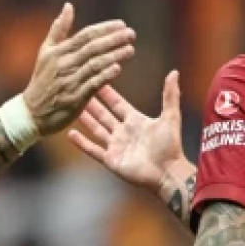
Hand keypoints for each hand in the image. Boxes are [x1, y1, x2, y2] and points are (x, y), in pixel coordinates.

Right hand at [24, 3, 135, 135]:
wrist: (31, 113)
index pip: (85, 35)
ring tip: (130, 49)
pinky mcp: (74, 98)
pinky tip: (118, 69)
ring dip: (114, 56)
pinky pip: (92, 84)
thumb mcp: (45, 52)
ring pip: (94, 64)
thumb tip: (69, 5)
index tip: (122, 24)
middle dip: (113, 39)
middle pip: (92, 48)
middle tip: (131, 34)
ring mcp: (69, 81)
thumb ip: (58, 29)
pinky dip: (105, 76)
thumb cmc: (41, 80)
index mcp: (58, 52)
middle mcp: (64, 64)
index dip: (104, 29)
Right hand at [69, 70, 187, 194]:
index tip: (97, 79)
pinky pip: (93, 149)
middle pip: (104, 114)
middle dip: (92, 103)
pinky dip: (82, 142)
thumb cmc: (170, 146)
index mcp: (136, 120)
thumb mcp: (170, 117)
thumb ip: (170, 95)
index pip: (117, 103)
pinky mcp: (111, 159)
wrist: (167, 173)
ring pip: (96, 129)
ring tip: (71, 108)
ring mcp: (116, 146)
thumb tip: (174, 72)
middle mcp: (123, 132)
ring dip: (85, 119)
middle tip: (79, 91)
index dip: (107, 92)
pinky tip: (70, 133)